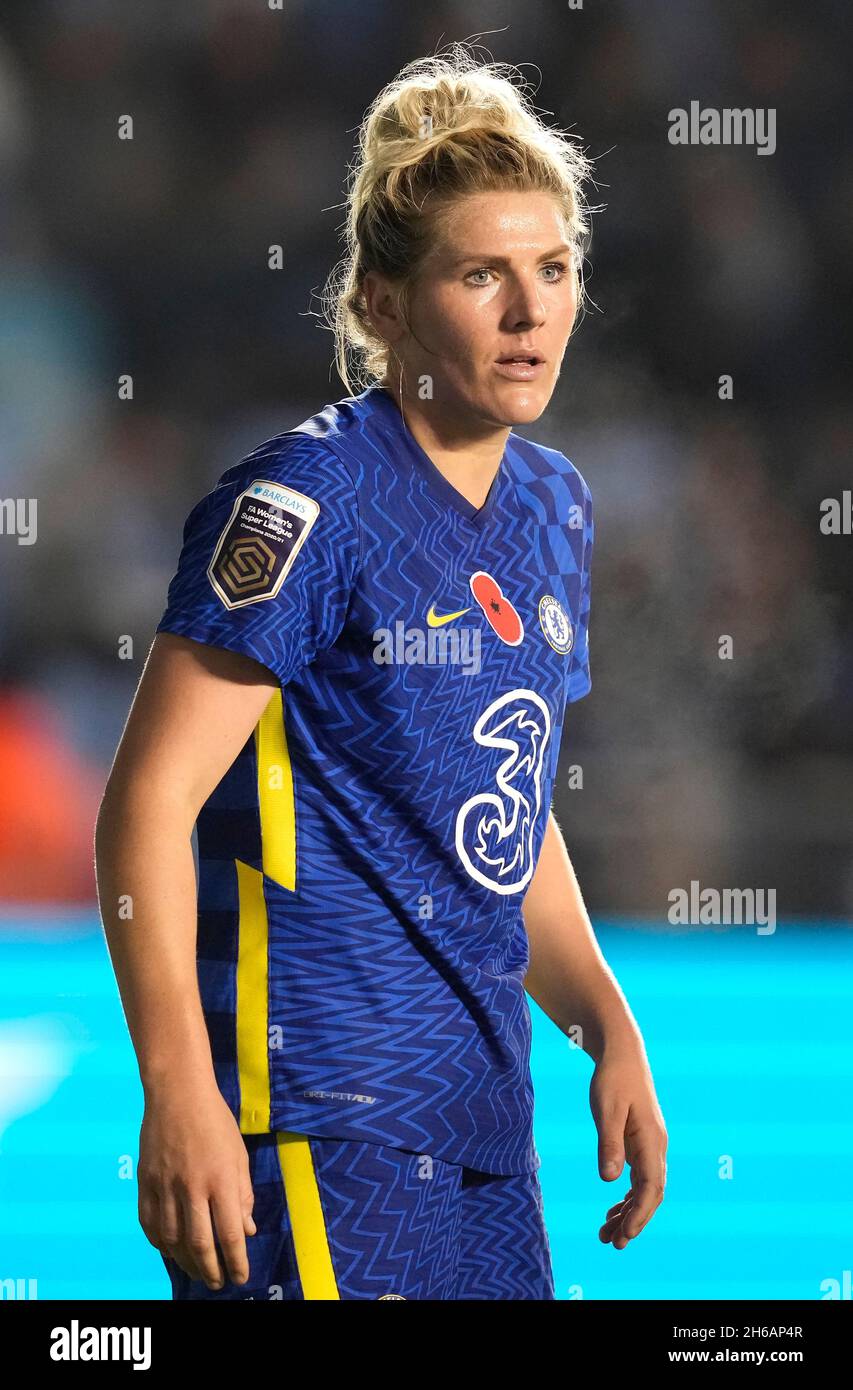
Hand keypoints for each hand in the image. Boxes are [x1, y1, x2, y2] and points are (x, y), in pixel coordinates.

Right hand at [138, 1084, 256, 1289]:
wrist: (176, 1093)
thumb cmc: (215, 1121)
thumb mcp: (239, 1155)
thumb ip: (243, 1194)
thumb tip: (247, 1230)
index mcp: (221, 1179)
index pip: (229, 1233)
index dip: (236, 1261)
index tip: (241, 1277)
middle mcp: (192, 1187)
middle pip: (200, 1244)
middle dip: (211, 1270)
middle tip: (218, 1283)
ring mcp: (165, 1186)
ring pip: (173, 1240)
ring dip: (186, 1262)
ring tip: (197, 1272)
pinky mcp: (145, 1183)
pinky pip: (151, 1224)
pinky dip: (161, 1243)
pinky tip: (171, 1250)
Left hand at [589, 1039, 666, 1249]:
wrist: (622, 1053)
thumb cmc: (612, 1078)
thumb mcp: (607, 1109)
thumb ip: (609, 1143)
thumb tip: (609, 1180)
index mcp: (651, 1141)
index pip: (650, 1188)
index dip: (639, 1214)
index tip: (624, 1236)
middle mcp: (655, 1146)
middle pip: (650, 1194)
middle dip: (634, 1221)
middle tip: (611, 1243)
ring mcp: (649, 1145)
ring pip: (644, 1188)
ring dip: (628, 1212)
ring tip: (606, 1232)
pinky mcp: (640, 1142)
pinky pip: (638, 1177)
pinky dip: (627, 1196)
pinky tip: (613, 1208)